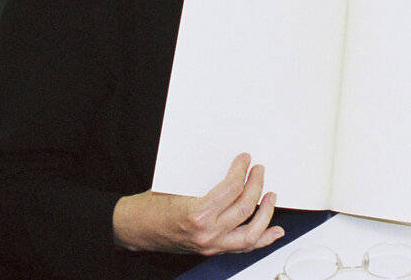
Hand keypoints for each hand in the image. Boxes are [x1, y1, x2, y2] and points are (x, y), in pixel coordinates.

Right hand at [112, 153, 283, 255]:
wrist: (136, 229)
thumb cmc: (150, 206)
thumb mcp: (177, 186)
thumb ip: (205, 182)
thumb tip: (229, 168)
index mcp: (198, 213)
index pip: (231, 189)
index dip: (242, 171)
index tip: (245, 160)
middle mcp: (207, 233)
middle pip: (244, 208)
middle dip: (256, 186)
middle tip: (259, 171)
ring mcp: (211, 245)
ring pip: (250, 233)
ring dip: (265, 213)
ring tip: (271, 196)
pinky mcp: (212, 250)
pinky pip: (243, 247)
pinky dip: (262, 239)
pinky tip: (274, 231)